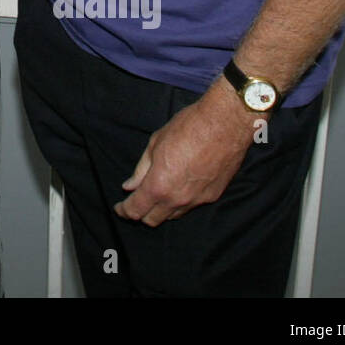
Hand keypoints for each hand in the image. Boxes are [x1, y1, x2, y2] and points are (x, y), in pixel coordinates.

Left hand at [114, 79, 256, 225]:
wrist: (225, 124)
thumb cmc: (188, 128)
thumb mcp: (155, 144)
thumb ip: (141, 170)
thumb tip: (130, 186)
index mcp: (159, 185)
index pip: (136, 210)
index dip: (124, 211)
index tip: (120, 207)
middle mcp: (178, 199)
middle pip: (153, 220)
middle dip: (141, 213)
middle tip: (136, 200)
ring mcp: (197, 200)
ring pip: (173, 215)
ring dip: (162, 209)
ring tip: (157, 193)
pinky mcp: (213, 196)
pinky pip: (191, 206)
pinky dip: (180, 201)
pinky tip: (179, 186)